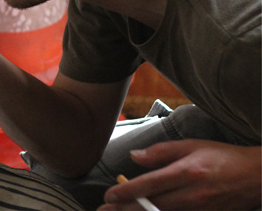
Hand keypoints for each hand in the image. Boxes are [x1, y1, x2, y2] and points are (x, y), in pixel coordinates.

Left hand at [99, 140, 260, 209]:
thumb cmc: (222, 157)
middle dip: (125, 210)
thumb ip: (160, 151)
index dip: (126, 192)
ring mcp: (201, 209)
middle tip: (103, 210)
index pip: (150, 184)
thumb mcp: (191, 146)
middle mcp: (193, 194)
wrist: (257, 176)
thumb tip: (134, 156)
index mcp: (187, 172)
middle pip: (152, 206)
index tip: (108, 195)